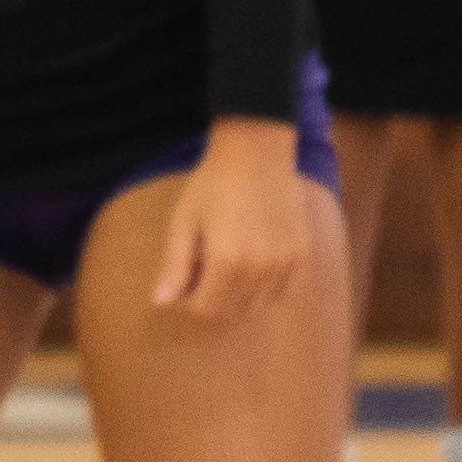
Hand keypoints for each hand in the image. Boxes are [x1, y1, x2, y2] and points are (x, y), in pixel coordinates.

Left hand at [139, 121, 317, 317]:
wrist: (256, 152)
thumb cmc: (213, 184)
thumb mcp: (184, 222)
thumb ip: (174, 266)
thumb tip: (160, 303)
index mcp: (227, 260)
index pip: (204, 308)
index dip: (187, 297)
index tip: (184, 276)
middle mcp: (260, 267)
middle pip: (230, 310)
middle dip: (210, 297)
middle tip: (203, 266)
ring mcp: (285, 262)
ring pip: (257, 305)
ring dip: (238, 295)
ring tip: (227, 262)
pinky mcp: (302, 255)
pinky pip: (284, 292)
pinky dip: (267, 289)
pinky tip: (254, 265)